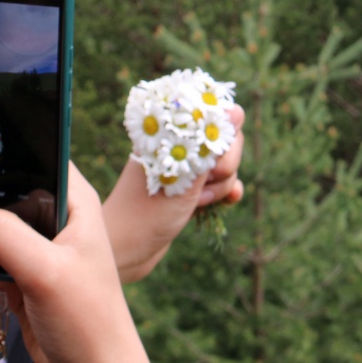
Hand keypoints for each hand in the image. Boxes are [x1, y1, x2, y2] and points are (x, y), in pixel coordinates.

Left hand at [102, 105, 244, 282]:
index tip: (214, 155)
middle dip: (225, 164)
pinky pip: (221, 185)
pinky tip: (227, 203)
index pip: (211, 114)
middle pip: (224, 140)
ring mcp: (186, 170)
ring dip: (220, 185)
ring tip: (198, 203)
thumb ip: (210, 147)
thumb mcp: (183, 179)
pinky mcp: (191, 191)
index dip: (222, 132)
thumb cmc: (145, 214)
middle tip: (206, 182)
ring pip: (224, 166)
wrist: (126, 250)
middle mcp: (178, 147)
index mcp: (169, 134)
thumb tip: (236, 112)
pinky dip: (225, 193)